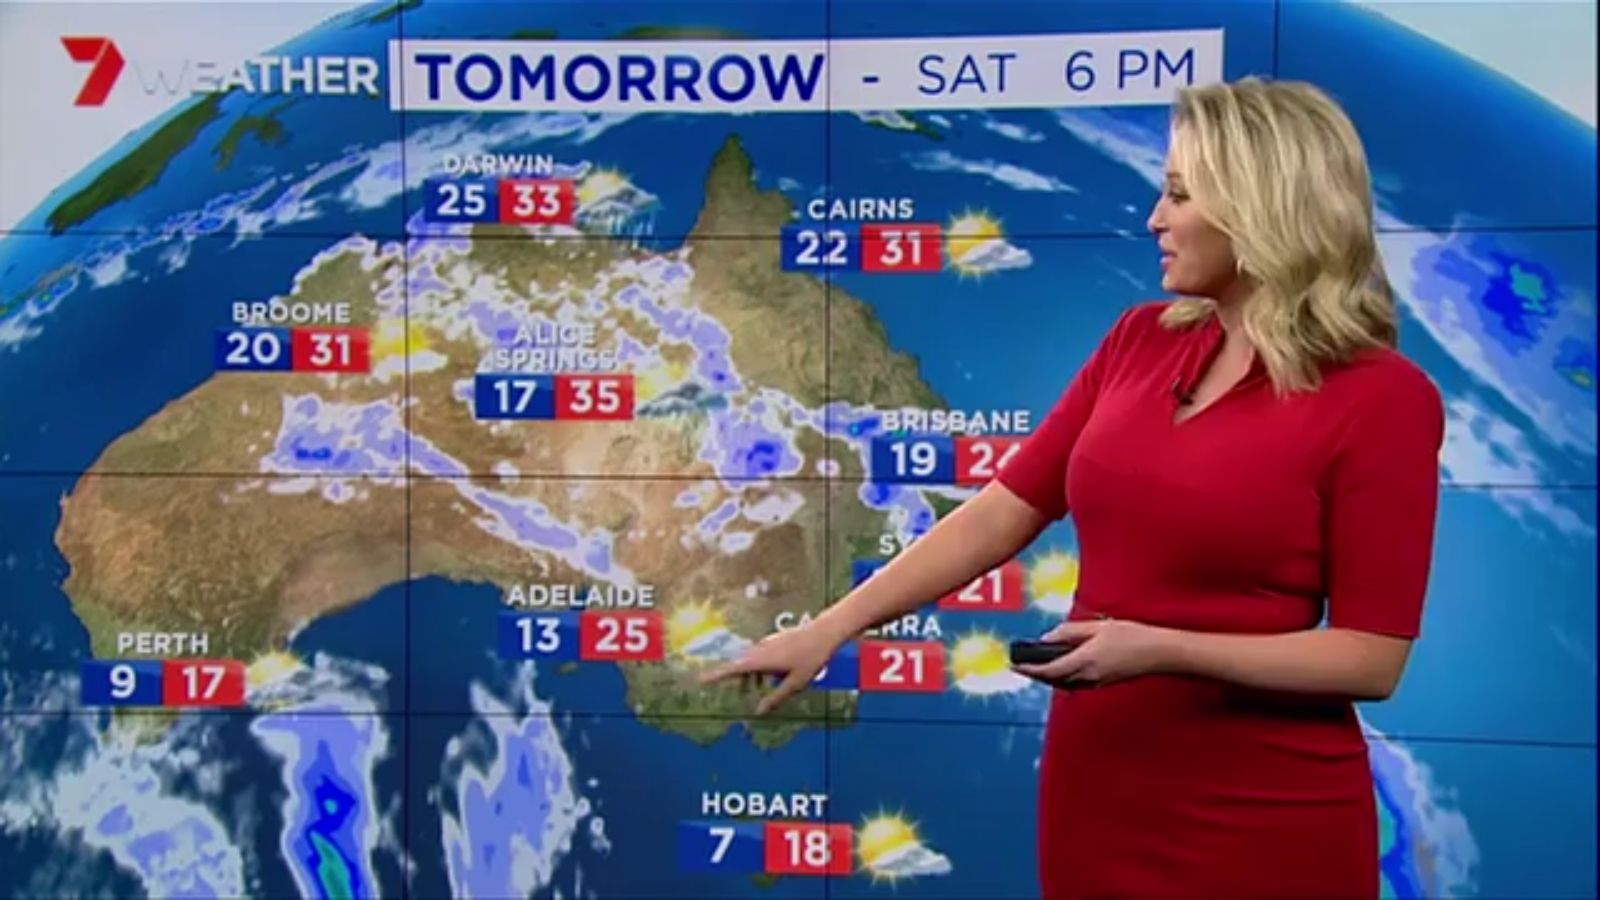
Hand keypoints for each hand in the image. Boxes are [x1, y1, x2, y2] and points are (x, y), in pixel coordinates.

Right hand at [697, 620, 844, 714]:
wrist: (825, 632)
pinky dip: (763, 667)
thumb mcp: (795, 684)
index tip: (700, 679)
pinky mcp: (775, 640)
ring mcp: (767, 643)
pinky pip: (762, 656)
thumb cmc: (811, 659)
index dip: (716, 675)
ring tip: (763, 688)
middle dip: (739, 680)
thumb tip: (759, 711)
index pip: (732, 670)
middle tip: (742, 693)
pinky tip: (779, 674)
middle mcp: (760, 649)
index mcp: (761, 660)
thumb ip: (776, 698)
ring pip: (753, 662)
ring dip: (754, 675)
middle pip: (741, 666)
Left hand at [1012, 618, 1174, 688]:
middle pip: (1052, 679)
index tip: (1013, 665)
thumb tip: (1047, 638)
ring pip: (1063, 683)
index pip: (1048, 669)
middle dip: (1035, 673)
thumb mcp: (1098, 627)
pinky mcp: (1102, 682)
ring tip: (1036, 665)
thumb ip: (1070, 632)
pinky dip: (1062, 676)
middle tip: (1021, 664)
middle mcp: (1087, 676)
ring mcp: (1095, 682)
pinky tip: (1060, 667)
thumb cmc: (1131, 636)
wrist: (1159, 653)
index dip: (1028, 669)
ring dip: (1048, 676)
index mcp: (1084, 661)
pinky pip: (1075, 683)